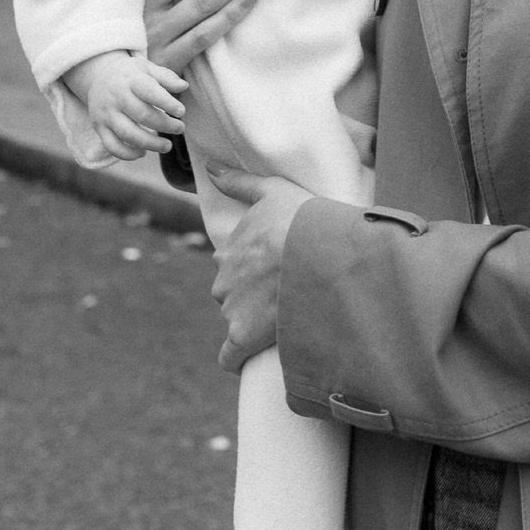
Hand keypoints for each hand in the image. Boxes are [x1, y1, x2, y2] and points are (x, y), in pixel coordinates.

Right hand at [71, 50, 187, 158]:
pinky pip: (112, 145)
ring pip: (127, 134)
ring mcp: (105, 113)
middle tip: (180, 128)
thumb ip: (167, 77)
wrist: (98, 75)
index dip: (166, 103)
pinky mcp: (99, 127)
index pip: (149, 91)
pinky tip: (143, 152)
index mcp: (130, 80)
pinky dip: (128, 154)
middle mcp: (116, 97)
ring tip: (167, 146)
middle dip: (164, 125)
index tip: (181, 112)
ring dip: (150, 143)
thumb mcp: (148, 68)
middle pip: (141, 115)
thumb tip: (184, 86)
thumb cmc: (131, 74)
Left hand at [209, 165, 314, 372]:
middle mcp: (224, 280)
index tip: (275, 272)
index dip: (255, 270)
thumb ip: (240, 182)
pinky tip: (245, 360)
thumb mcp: (272, 190)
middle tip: (285, 294)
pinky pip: (230, 356)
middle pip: (233, 294)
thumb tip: (212, 169)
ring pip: (236, 320)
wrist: (318, 251)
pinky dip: (235, 358)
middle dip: (252, 296)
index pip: (234, 267)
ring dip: (253, 321)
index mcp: (229, 251)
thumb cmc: (301, 218)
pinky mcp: (244, 335)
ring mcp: (232, 309)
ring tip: (285, 319)